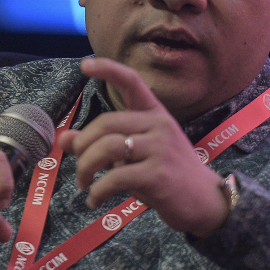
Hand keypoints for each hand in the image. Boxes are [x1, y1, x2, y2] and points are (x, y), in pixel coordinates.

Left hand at [57, 57, 230, 238]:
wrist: (205, 204)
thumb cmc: (167, 177)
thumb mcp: (135, 156)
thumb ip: (101, 145)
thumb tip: (63, 139)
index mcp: (155, 115)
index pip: (132, 82)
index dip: (108, 70)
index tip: (84, 65)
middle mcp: (159, 125)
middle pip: (106, 123)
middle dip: (83, 146)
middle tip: (79, 169)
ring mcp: (161, 149)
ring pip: (107, 148)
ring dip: (86, 168)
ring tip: (84, 184)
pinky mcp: (158, 174)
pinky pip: (115, 177)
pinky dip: (97, 191)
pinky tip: (94, 200)